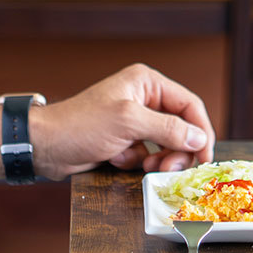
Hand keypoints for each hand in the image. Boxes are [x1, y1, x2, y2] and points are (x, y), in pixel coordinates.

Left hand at [29, 63, 215, 178]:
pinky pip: (147, 153)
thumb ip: (168, 128)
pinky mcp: (125, 139)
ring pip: (166, 143)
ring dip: (159, 159)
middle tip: (171, 168)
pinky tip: (117, 159)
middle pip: (181, 126)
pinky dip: (136, 161)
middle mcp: (144, 98)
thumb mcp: (128, 123)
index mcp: (147, 83)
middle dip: (178, 150)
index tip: (205, 157)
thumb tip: (199, 138)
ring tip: (145, 167)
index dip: (201, 131)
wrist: (46, 146)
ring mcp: (135, 119)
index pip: (189, 104)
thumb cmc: (82, 125)